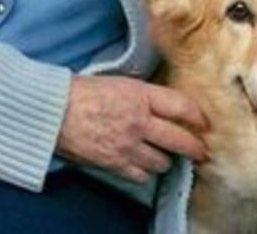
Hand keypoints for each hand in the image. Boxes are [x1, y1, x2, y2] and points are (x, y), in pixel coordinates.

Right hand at [56, 75, 208, 183]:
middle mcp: (139, 121)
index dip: (198, 116)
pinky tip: (142, 166)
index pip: (182, 106)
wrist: (52, 111)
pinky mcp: (114, 162)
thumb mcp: (117, 82)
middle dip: (195, 148)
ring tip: (164, 157)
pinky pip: (140, 175)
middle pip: (180, 140)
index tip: (204, 123)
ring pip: (162, 161)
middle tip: (201, 152)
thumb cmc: (79, 91)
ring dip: (165, 160)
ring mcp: (128, 144)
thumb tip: (159, 104)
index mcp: (140, 95)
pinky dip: (143, 172)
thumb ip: (141, 95)